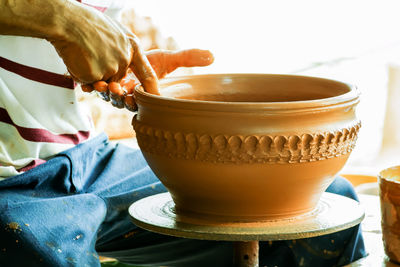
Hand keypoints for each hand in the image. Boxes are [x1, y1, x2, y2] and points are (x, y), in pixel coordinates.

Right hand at [48, 1, 157, 93]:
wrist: (66, 21)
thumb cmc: (85, 23)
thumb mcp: (114, 32)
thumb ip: (121, 48)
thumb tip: (123, 65)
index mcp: (132, 47)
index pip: (147, 74)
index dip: (151, 88)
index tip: (156, 98)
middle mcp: (125, 59)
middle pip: (117, 79)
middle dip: (104, 77)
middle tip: (91, 58)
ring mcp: (112, 68)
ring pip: (101, 82)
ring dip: (89, 73)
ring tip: (82, 54)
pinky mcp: (98, 76)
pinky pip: (88, 83)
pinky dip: (79, 74)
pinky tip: (76, 58)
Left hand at [81, 49, 213, 110]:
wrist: (126, 48)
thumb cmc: (150, 58)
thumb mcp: (168, 58)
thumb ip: (188, 58)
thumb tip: (213, 56)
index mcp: (144, 93)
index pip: (140, 103)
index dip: (135, 102)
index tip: (133, 95)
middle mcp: (129, 94)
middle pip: (121, 102)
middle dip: (118, 98)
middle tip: (115, 89)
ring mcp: (112, 89)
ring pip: (106, 97)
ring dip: (103, 93)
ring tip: (101, 84)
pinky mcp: (98, 82)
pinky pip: (92, 88)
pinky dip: (89, 86)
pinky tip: (87, 82)